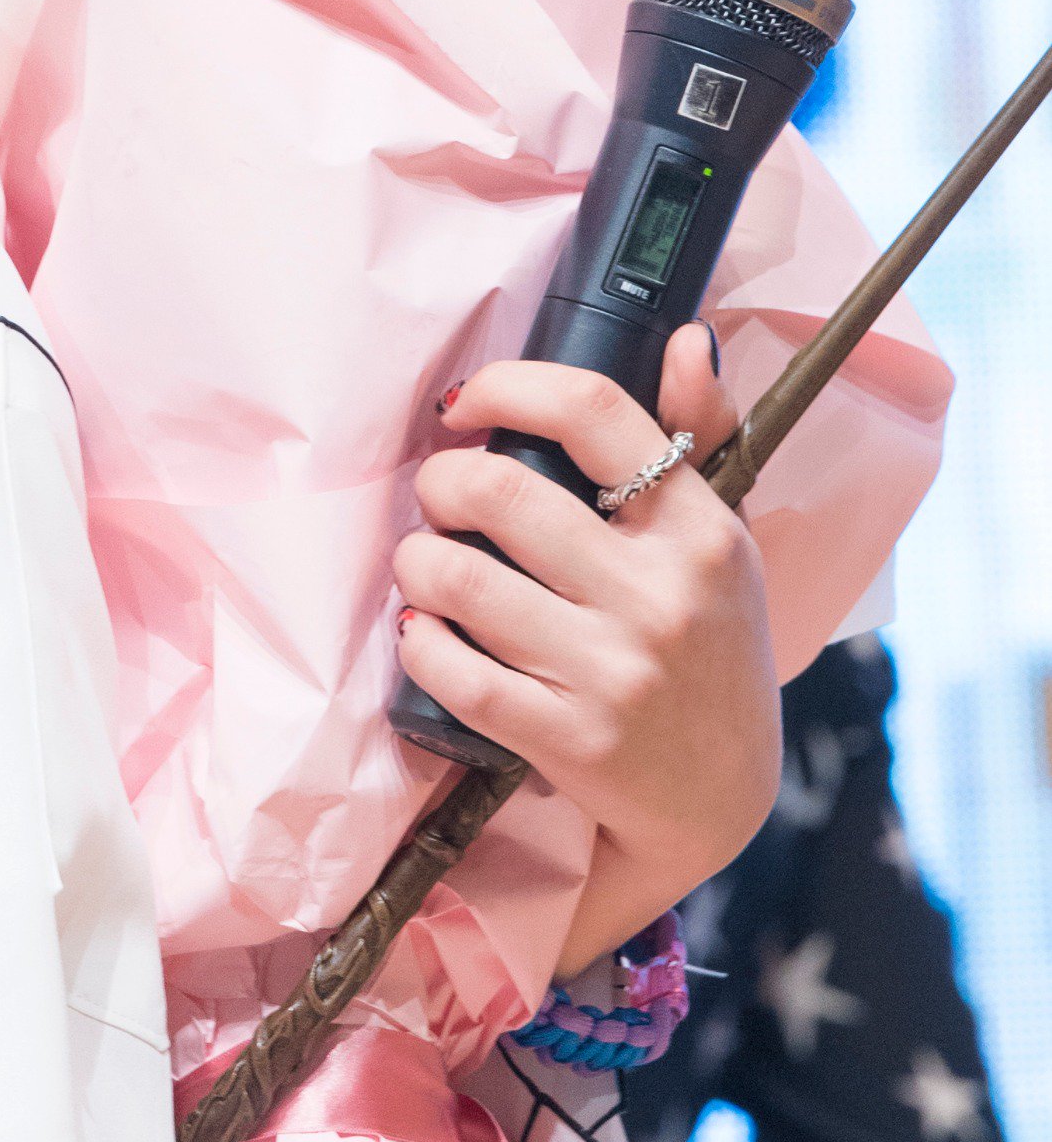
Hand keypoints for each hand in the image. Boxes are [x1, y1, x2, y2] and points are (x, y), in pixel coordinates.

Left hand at [394, 324, 780, 960]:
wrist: (719, 803)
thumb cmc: (710, 654)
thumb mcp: (725, 546)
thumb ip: (699, 439)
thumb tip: (686, 338)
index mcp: (703, 530)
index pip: (596, 413)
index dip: (511, 388)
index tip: (468, 404)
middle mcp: (661, 594)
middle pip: (501, 492)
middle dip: (441, 484)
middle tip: (437, 497)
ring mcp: (612, 669)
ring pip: (458, 580)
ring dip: (416, 563)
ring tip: (424, 566)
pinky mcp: (566, 738)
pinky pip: (453, 672)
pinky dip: (421, 644)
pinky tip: (426, 634)